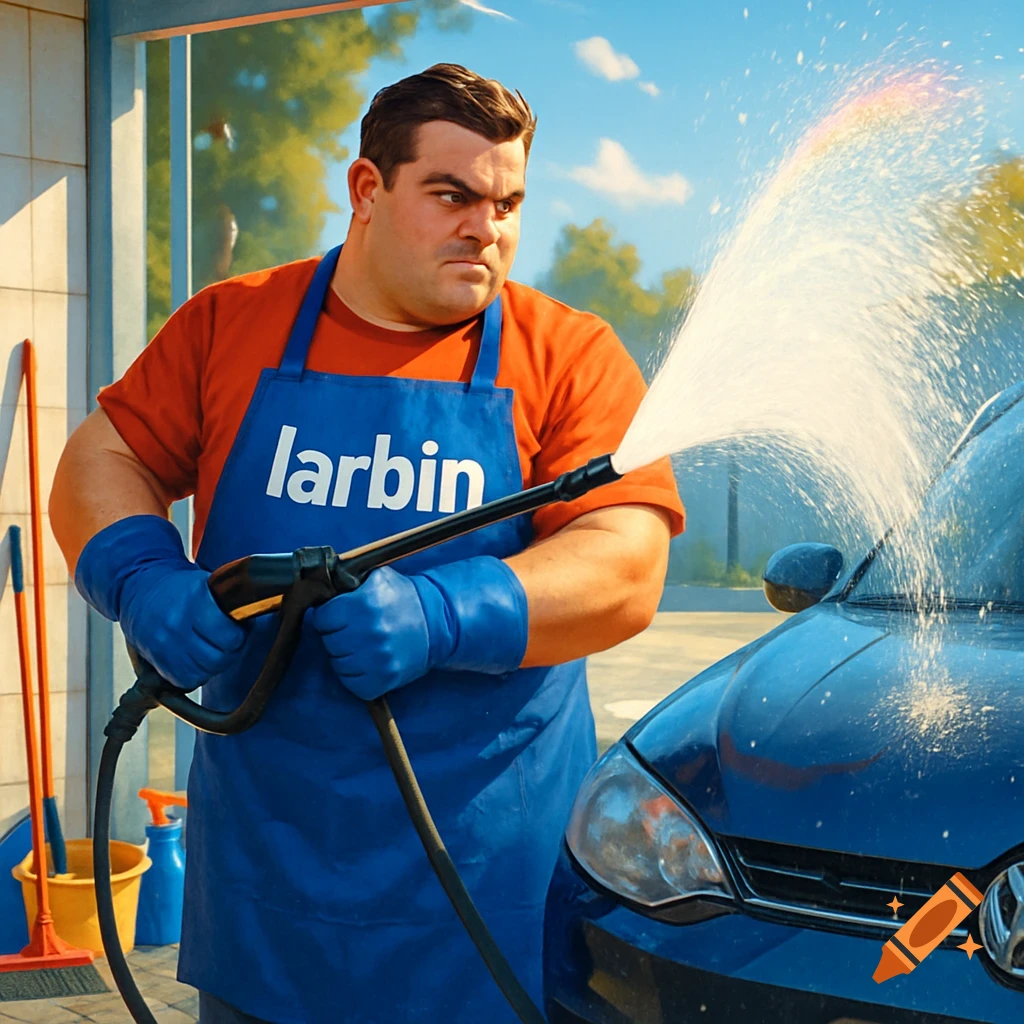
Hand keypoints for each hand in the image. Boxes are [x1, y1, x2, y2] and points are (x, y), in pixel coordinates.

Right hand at [74, 515, 244, 690]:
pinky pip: (183, 680)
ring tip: (208, 650)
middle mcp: (177, 623)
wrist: (137, 586)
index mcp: (195, 601)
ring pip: (203, 672)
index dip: (239, 637)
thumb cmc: (178, 586)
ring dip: (211, 666)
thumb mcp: (206, 584)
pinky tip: (192, 659)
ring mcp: (163, 643)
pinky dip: (193, 675)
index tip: (237, 631)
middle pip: (218, 658)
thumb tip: (254, 618)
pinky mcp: (154, 658)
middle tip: (224, 642)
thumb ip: (228, 603)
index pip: (229, 636)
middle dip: (228, 652)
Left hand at [311, 567, 434, 700]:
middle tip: (354, 629)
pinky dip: (355, 674)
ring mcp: (378, 659)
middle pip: (328, 641)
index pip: (322, 618)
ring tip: (362, 645)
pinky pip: (350, 683)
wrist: (437, 624)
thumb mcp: (377, 578)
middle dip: (337, 634)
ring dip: (345, 655)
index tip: (341, 615)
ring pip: (337, 663)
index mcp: (366, 603)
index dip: (330, 615)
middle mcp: (371, 632)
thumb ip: (346, 580)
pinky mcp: (384, 679)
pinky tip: (367, 661)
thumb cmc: (402, 599)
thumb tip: (317, 588)